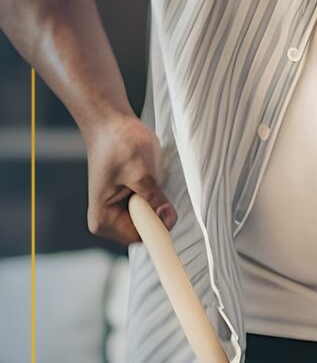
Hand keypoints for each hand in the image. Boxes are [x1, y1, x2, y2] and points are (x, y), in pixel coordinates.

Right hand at [82, 111, 176, 243]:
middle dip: (158, 212)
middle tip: (156, 186)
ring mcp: (117, 212)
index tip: (168, 210)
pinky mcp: (127, 202)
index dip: (158, 226)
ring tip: (149, 179)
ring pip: (150, 219)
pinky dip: (157, 198)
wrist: (111, 124)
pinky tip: (151, 180)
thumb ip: (155, 200)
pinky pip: (150, 208)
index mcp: (103, 221)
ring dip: (158, 203)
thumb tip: (167, 220)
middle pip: (146, 231)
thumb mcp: (142, 173)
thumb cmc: (121, 144)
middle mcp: (106, 221)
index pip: (140, 238)